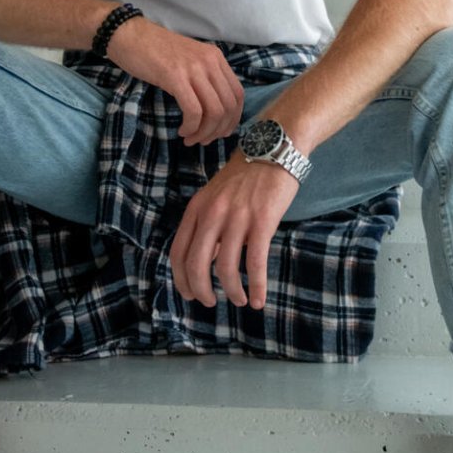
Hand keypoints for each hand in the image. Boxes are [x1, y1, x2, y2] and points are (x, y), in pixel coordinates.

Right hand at [105, 16, 244, 144]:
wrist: (129, 35)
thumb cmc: (155, 51)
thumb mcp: (189, 61)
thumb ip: (204, 78)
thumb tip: (214, 110)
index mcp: (216, 57)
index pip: (237, 94)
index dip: (233, 118)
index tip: (221, 132)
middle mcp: (210, 61)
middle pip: (228, 106)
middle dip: (218, 130)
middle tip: (203, 140)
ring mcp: (194, 68)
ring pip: (214, 111)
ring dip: (204, 132)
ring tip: (190, 138)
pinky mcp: (175, 77)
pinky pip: (194, 111)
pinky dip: (191, 127)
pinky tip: (182, 130)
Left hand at [169, 155, 299, 308]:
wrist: (274, 149)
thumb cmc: (247, 176)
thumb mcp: (217, 196)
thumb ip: (209, 225)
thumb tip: (208, 260)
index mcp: (197, 208)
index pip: (178, 251)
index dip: (181, 278)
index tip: (189, 294)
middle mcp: (212, 213)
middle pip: (196, 264)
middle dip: (201, 290)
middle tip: (210, 303)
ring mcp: (236, 217)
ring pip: (225, 268)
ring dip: (232, 291)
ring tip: (240, 301)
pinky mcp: (262, 221)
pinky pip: (255, 262)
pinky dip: (257, 286)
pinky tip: (260, 299)